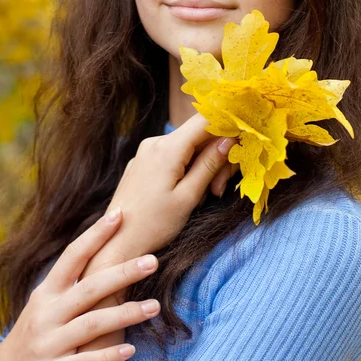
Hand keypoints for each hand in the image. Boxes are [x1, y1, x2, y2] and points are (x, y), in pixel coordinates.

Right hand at [0, 211, 159, 360]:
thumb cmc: (39, 330)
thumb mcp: (47, 302)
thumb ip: (72, 281)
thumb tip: (105, 243)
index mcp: (47, 292)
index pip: (72, 256)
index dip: (95, 235)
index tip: (119, 215)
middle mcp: (46, 314)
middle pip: (89, 289)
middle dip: (122, 273)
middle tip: (152, 261)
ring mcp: (48, 344)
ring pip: (91, 325)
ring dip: (125, 314)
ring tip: (154, 306)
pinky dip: (107, 355)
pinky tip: (131, 348)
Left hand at [104, 112, 236, 260]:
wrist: (118, 242)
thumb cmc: (154, 225)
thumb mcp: (188, 197)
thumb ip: (210, 165)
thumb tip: (229, 139)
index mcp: (167, 148)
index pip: (204, 119)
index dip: (227, 124)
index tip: (242, 141)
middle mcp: (155, 142)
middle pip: (198, 137)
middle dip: (215, 159)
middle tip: (219, 191)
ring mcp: (146, 151)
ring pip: (187, 148)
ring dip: (201, 168)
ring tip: (201, 198)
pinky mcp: (142, 162)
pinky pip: (172, 156)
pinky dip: (186, 170)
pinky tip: (184, 195)